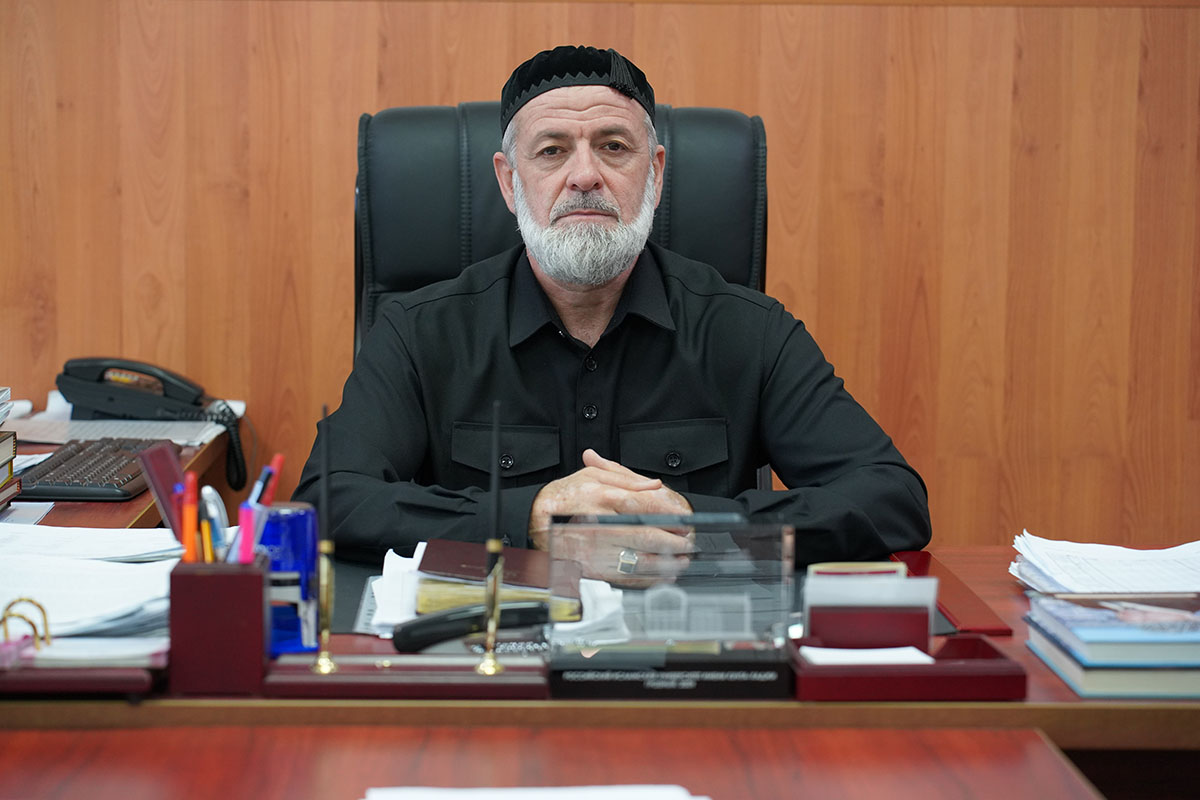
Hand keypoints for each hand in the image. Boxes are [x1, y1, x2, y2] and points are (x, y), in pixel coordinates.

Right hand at [529, 449, 693, 585]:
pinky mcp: (592, 567)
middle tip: (687, 543)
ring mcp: (596, 547)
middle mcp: (600, 523)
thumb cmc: (564, 496)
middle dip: (671, 541)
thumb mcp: (591, 476)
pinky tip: (660, 576)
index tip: (684, 520)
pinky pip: (623, 575)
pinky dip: (645, 578)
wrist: (535, 519)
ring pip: (636, 557)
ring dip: (663, 561)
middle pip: (644, 534)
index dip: (667, 514)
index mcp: (602, 497)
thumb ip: (624, 477)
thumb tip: (654, 484)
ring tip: (680, 561)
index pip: (643, 505)